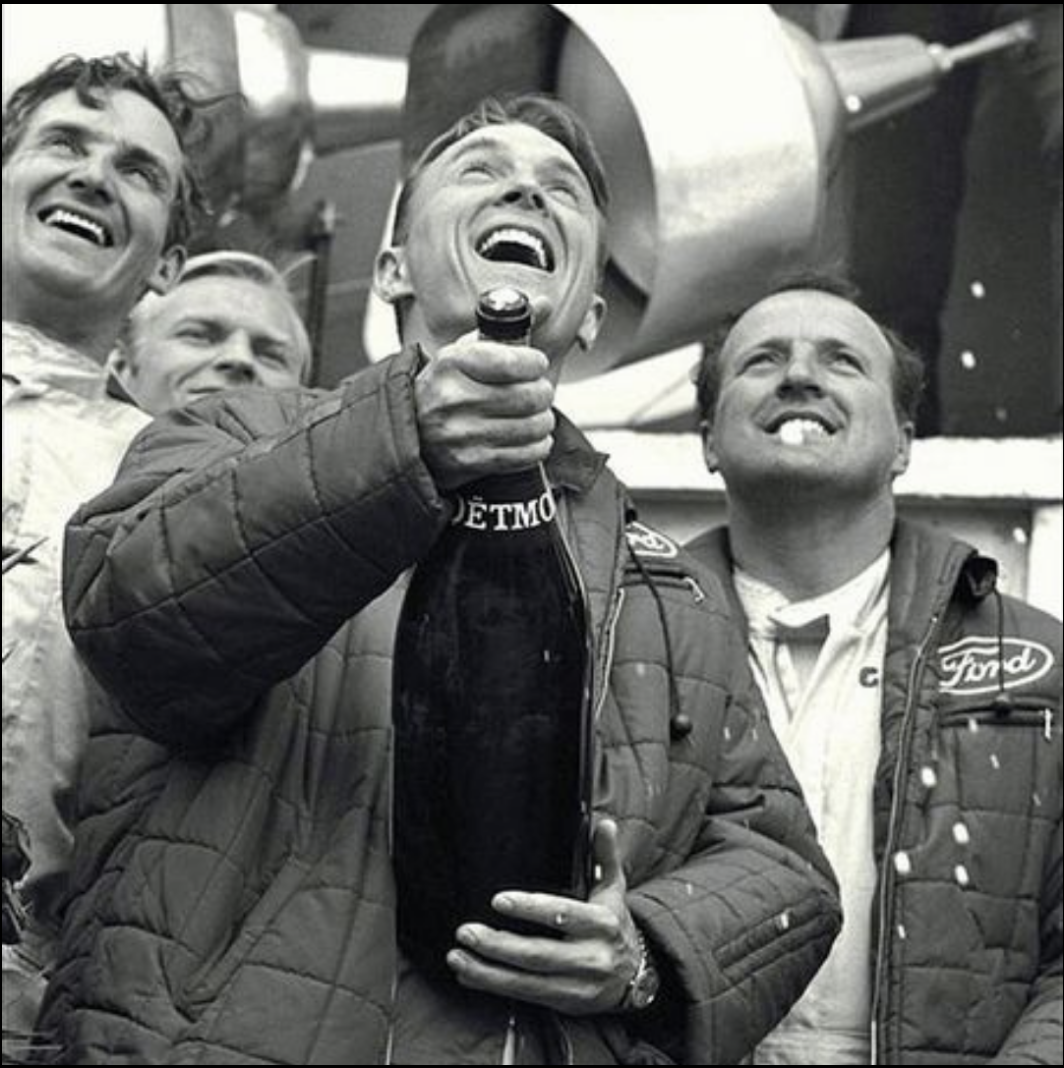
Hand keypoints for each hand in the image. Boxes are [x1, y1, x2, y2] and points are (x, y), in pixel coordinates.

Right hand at [414, 331, 555, 491]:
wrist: (411, 432)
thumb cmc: (446, 387)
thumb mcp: (466, 350)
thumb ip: (508, 327)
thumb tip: (546, 304)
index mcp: (452, 363)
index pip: (512, 361)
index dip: (535, 364)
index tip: (536, 365)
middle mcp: (453, 398)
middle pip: (529, 396)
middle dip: (543, 393)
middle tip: (539, 393)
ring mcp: (461, 433)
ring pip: (532, 427)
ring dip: (544, 421)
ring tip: (536, 416)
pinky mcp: (471, 462)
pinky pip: (525, 454)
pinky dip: (538, 446)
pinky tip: (531, 438)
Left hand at [446, 818, 642, 1014]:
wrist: (638, 977)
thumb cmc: (615, 925)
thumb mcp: (614, 889)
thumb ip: (605, 856)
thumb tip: (605, 825)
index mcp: (602, 924)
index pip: (564, 914)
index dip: (531, 908)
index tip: (499, 900)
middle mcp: (591, 958)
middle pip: (538, 954)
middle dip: (498, 945)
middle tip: (466, 931)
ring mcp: (577, 985)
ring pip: (527, 982)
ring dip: (487, 972)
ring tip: (457, 957)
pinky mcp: (564, 1003)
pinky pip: (525, 996)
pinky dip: (494, 986)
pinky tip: (469, 975)